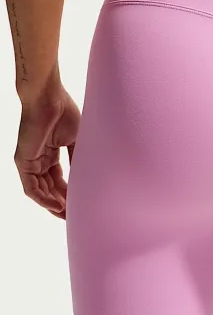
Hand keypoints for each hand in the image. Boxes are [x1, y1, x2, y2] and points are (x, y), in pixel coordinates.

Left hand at [14, 85, 80, 218]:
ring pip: (40, 190)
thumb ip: (78, 159)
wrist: (49, 98)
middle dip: (62, 203)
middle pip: (50, 188)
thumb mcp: (77, 140)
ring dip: (53, 204)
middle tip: (75, 215)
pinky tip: (55, 206)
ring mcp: (30, 161)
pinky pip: (31, 187)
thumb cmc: (64, 112)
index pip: (59, 179)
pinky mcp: (23, 162)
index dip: (70, 193)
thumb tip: (87, 178)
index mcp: (51, 153)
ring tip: (67, 215)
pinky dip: (43, 198)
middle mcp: (39, 159)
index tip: (82, 204)